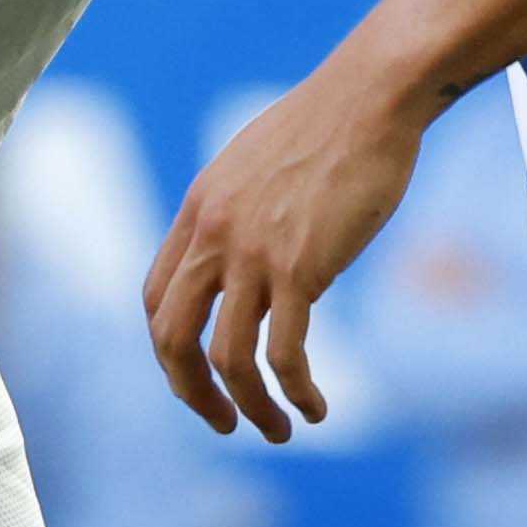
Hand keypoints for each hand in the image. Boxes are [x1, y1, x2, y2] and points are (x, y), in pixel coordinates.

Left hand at [147, 52, 430, 442]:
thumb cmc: (329, 127)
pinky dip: (296, 392)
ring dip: (249, 408)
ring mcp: (254, 253)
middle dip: (192, 394)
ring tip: (278, 430)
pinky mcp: (301, 267)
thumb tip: (248, 252)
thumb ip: (239, 212)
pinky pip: (284, 353)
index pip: (156, 298)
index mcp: (199, 211)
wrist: (369, 97)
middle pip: (172, 338)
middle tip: (224, 422)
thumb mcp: (257, 165)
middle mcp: (214, 235)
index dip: (170, 349)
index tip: (200, 375)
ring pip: (227, 359)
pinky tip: (315, 407)